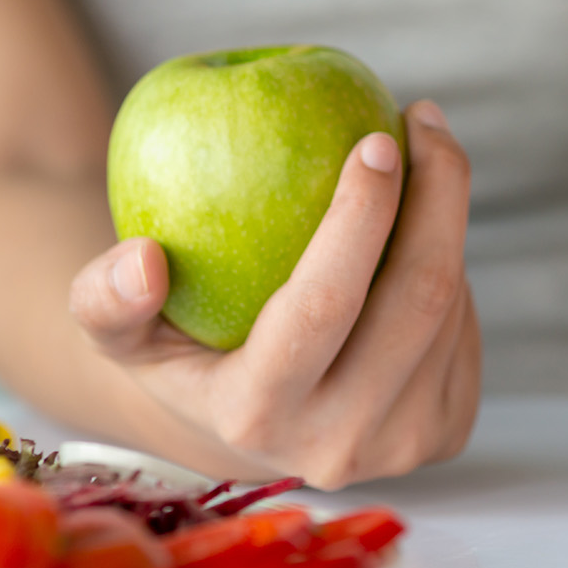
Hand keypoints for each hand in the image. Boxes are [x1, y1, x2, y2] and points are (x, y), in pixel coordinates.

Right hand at [69, 100, 479, 488]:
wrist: (249, 428)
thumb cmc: (181, 349)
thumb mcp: (120, 332)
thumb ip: (103, 298)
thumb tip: (142, 259)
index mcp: (256, 417)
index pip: (323, 305)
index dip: (360, 216)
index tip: (377, 140)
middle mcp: (338, 445)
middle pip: (418, 299)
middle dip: (439, 193)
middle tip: (424, 121)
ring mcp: (403, 446)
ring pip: (451, 306)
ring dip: (446, 219)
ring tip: (423, 157)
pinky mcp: (447, 433)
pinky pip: (465, 327)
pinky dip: (450, 263)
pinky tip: (424, 224)